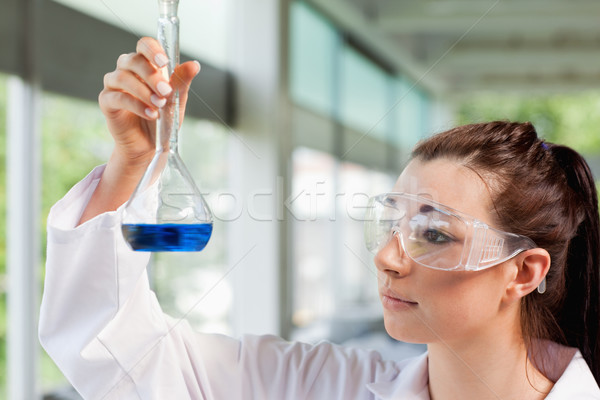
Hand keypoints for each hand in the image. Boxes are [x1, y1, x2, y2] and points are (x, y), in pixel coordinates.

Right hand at [78, 37, 199, 224]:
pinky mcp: (106, 102)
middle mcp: (126, 70)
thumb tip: (194, 65)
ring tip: (160, 106)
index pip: (144, 46)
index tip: (164, 62)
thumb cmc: (163, 121)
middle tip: (166, 92)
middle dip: (152, 75)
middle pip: (133, 60)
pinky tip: (151, 114)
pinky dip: (136, 105)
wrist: (150, 147)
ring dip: (144, 91)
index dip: (153, 50)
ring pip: (122, 77)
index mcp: (145, 65)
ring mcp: (114, 85)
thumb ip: (181, 82)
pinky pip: (117, 97)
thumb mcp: (176, 101)